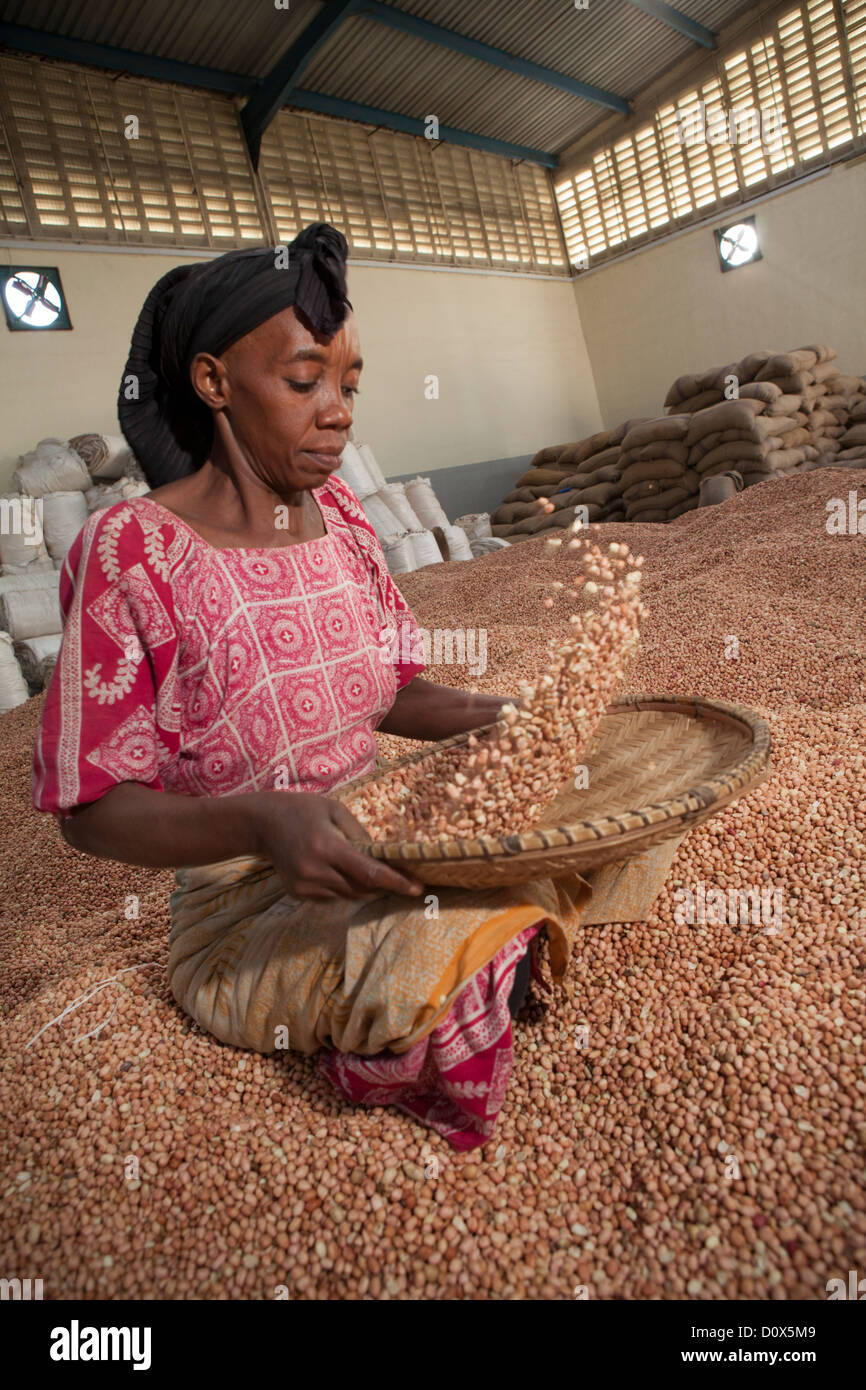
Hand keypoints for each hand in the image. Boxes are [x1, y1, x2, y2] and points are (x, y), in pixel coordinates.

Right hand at [249, 791, 424, 902]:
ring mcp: (304, 886)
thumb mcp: (335, 810)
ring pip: (347, 896)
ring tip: (359, 867)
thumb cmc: (303, 810)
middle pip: (361, 889)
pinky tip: (335, 870)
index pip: (369, 873)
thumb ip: (360, 834)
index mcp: (327, 847)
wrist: (262, 823)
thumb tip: (383, 857)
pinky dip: (342, 888)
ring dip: (361, 886)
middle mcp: (315, 871)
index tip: (418, 889)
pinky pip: (331, 898)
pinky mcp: (297, 893)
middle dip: (382, 885)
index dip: (396, 883)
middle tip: (400, 878)